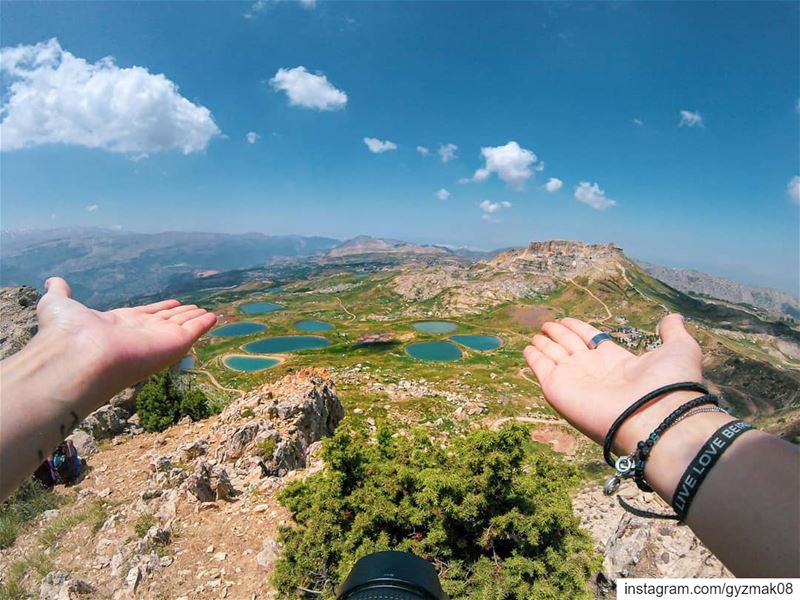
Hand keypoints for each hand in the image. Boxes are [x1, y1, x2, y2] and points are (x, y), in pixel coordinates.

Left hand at [36, 277, 216, 397]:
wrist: (80, 355)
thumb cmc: (68, 332)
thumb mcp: (57, 304)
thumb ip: (59, 293)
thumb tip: (52, 280)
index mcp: (118, 325)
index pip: (144, 316)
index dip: (158, 309)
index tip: (172, 303)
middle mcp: (140, 334)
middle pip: (165, 321)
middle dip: (180, 314)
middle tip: (194, 308)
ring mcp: (158, 340)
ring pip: (181, 325)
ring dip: (195, 318)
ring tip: (208, 312)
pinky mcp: (174, 343)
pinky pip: (193, 331)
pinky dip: (205, 324)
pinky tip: (213, 316)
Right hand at [523, 314, 702, 453]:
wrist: (654, 417)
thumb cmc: (668, 385)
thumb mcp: (680, 350)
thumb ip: (673, 332)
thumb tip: (674, 318)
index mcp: (616, 360)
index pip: (591, 339)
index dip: (580, 329)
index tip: (568, 320)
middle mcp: (593, 370)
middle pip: (570, 346)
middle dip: (559, 335)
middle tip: (547, 325)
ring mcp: (574, 379)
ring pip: (553, 356)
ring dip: (544, 345)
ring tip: (535, 336)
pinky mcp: (557, 389)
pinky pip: (541, 369)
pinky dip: (533, 359)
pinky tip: (527, 350)